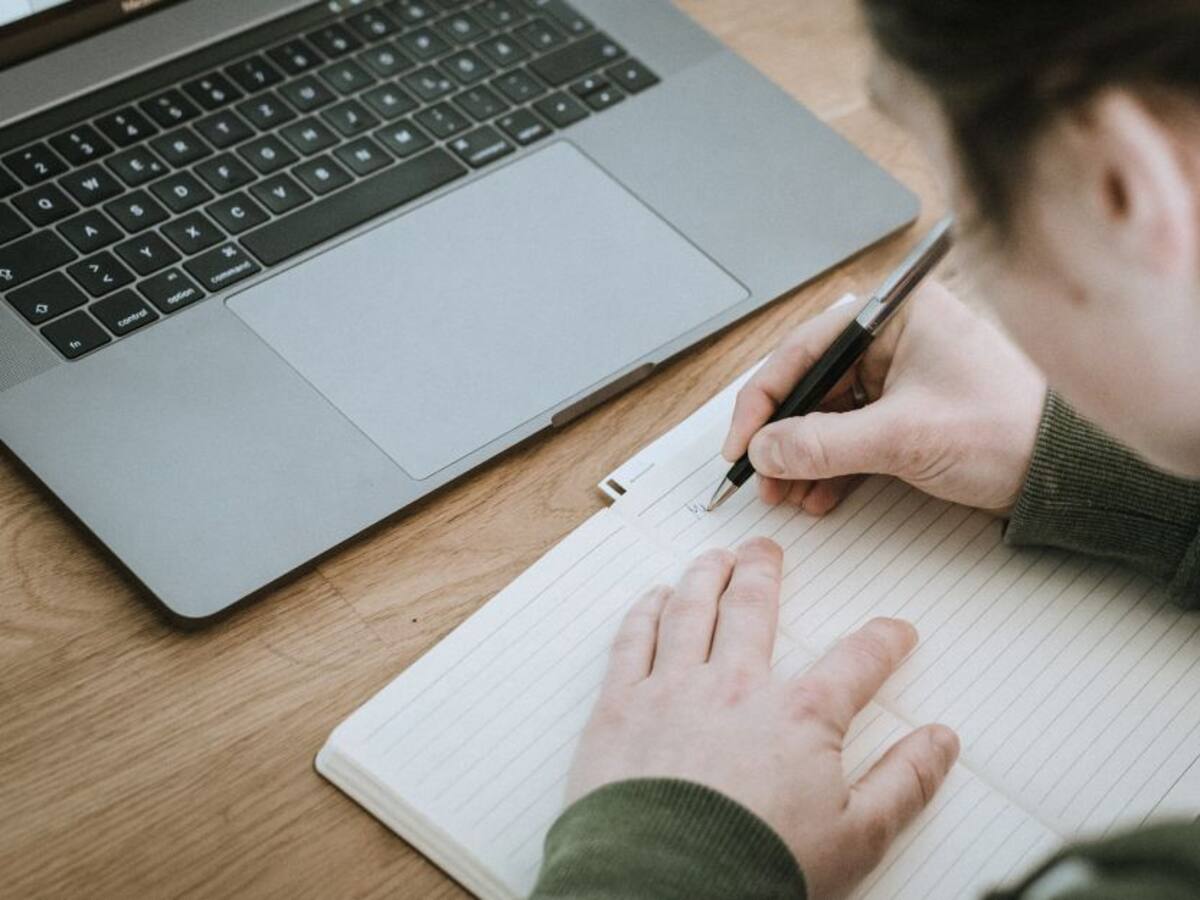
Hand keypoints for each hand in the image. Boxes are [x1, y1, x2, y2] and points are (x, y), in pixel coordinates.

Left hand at [567, 539, 959, 899]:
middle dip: (764, 572)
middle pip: (754, 608)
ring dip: (706, 575)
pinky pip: (633, 640)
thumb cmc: (756, 869)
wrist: (664, 890)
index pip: (855, 661)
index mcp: (798, 716)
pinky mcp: (620, 707)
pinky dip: (645, 611)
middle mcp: (735, 686)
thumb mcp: (856, 837)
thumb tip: (940, 742)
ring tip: (713, 557)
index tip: (894, 631)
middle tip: (767, 549)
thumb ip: (903, 782)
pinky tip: (654, 598)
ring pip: (692, 609)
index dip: (882, 641)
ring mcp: (673, 689)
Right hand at [723, 281, 1046, 515]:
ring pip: (826, 415)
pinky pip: (851, 435)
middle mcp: (891, 339)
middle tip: (762, 476)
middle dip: (782, 437)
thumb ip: (824, 444)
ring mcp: (899, 376)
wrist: (1065, 470)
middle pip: (809, 385)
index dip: (762, 401)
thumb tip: (765, 449)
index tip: (742, 444)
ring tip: (788, 493)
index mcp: (893, 316)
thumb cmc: (1007, 428)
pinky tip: (819, 495)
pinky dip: (830, 466)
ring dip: (802, 457)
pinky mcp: (906, 411)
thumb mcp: (902, 437)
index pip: (802, 351)